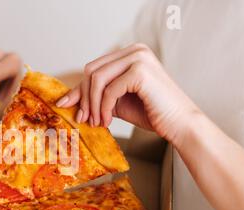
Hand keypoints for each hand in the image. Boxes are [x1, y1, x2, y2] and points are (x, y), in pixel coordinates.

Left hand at [56, 43, 199, 143]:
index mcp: (130, 53)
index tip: (68, 107)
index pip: (94, 68)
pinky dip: (104, 108)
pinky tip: (108, 121)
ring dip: (93, 105)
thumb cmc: (151, 112)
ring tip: (97, 122)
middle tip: (85, 120)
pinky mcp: (140, 71)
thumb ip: (95, 96)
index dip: (80, 89)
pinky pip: (109, 90)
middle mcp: (134, 50)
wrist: (179, 124)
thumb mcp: (115, 102)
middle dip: (84, 97)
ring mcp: (138, 57)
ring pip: (97, 79)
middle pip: (91, 70)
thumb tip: (65, 100)